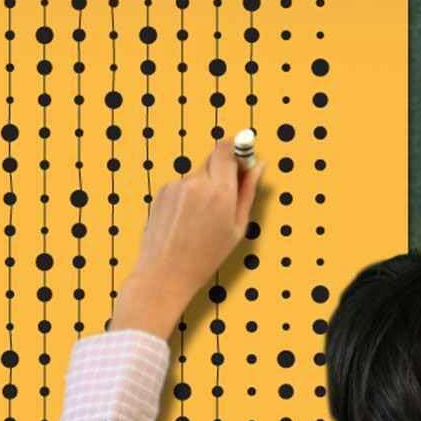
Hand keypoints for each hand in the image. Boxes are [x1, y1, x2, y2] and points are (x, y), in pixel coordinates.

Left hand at [111, 135, 264, 336]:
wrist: (165, 272)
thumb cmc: (205, 256)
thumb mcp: (237, 228)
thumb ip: (248, 192)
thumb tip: (258, 167)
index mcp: (220, 192)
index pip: (227, 149)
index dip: (237, 148)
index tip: (244, 157)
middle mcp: (196, 182)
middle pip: (214, 158)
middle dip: (224, 170)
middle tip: (228, 194)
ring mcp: (176, 185)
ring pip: (198, 174)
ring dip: (206, 186)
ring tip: (204, 217)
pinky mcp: (163, 191)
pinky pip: (183, 185)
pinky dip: (190, 196)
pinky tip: (188, 219)